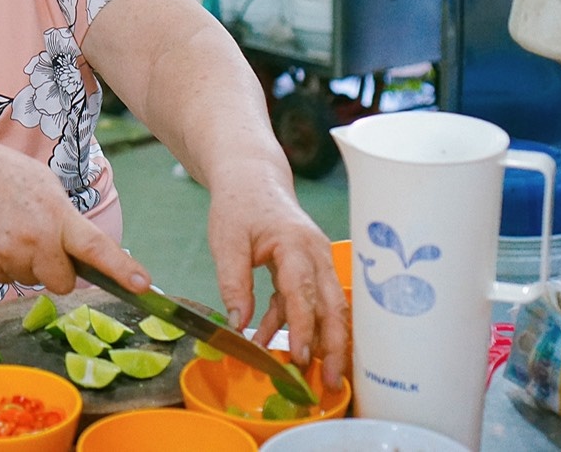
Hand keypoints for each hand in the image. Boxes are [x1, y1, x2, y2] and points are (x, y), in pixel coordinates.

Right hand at [0, 137, 149, 295]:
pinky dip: (1, 264)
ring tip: (7, 229)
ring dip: (26, 264)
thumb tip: (81, 253)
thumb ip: (66, 219)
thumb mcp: (46, 186)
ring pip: (31, 281)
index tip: (144, 286)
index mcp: (57, 215)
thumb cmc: (5, 175)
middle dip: (57, 271)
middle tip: (39, 243)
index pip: (96, 247)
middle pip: (63, 283)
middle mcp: (36, 240)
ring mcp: (9, 255)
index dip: (122, 269)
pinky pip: (5, 279)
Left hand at [207, 166, 350, 388]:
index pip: (303, 292)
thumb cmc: (239, 206)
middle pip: (331, 306)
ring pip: (327, 307)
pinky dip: (294, 322)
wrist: (251, 179)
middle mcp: (315, 254)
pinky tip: (274, 342)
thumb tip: (238, 323)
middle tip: (330, 381)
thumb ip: (234, 282)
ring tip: (316, 376)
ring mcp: (317, 261)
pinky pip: (307, 301)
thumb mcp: (226, 241)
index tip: (301, 357)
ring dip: (322, 341)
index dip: (303, 327)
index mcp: (295, 244)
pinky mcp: (309, 268)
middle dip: (334, 346)